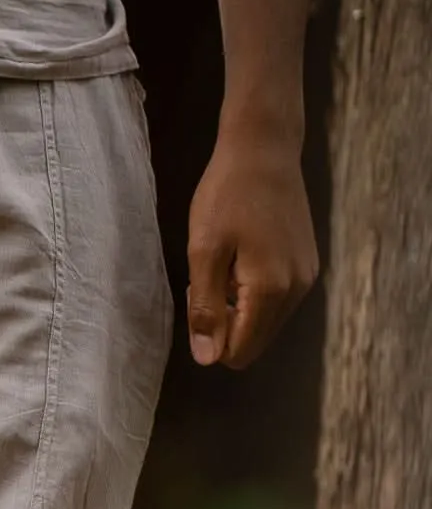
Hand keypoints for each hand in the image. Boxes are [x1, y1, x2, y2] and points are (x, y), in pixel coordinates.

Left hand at [185, 124, 318, 369]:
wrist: (265, 149)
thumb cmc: (227, 195)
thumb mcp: (203, 251)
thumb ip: (205, 308)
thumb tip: (207, 359)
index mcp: (270, 291)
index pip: (239, 352)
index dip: (210, 336)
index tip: (199, 292)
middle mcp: (297, 291)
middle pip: (254, 340)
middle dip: (225, 321)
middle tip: (210, 273)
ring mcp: (307, 278)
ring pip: (265, 321)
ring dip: (238, 305)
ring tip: (226, 261)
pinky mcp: (309, 265)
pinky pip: (276, 300)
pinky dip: (254, 290)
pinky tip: (243, 254)